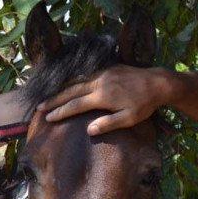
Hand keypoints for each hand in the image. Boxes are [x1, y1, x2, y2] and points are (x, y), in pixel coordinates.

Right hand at [37, 65, 168, 134]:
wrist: (158, 82)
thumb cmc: (144, 104)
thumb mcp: (129, 119)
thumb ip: (109, 124)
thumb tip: (89, 130)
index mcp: (102, 96)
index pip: (75, 105)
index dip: (60, 112)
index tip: (47, 117)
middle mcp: (99, 82)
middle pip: (71, 91)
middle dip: (54, 99)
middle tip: (39, 106)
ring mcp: (103, 73)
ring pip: (77, 81)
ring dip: (62, 89)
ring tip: (49, 96)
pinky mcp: (108, 68)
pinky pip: (86, 75)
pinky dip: (74, 81)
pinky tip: (69, 85)